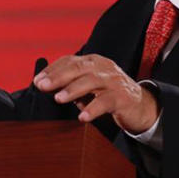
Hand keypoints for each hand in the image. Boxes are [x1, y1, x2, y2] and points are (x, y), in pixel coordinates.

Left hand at [33, 54, 157, 132]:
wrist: (141, 106)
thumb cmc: (108, 94)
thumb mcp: (88, 86)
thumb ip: (70, 84)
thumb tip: (43, 86)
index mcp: (93, 61)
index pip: (69, 60)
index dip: (52, 69)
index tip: (37, 80)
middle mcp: (103, 67)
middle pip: (78, 67)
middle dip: (58, 76)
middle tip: (42, 86)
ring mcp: (114, 81)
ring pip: (91, 81)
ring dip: (73, 90)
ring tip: (58, 99)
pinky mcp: (123, 97)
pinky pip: (106, 102)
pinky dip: (93, 108)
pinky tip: (82, 117)